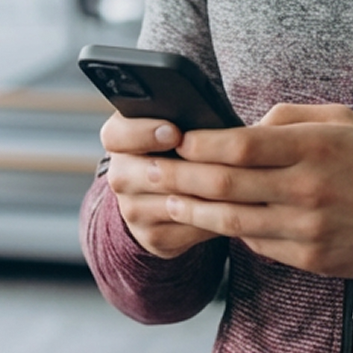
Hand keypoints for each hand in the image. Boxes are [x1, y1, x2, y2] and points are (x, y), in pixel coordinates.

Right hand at [100, 114, 223, 258]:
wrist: (171, 189)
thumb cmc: (183, 143)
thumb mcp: (177, 122)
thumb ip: (185, 116)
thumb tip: (212, 117)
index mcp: (120, 139)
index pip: (116, 135)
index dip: (142, 133)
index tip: (174, 132)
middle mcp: (119, 175)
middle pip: (140, 175)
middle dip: (179, 170)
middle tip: (213, 163)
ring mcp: (132, 209)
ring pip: (167, 205)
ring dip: (202, 197)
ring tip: (236, 185)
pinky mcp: (151, 236)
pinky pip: (183, 231)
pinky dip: (210, 221)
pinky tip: (234, 209)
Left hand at [134, 103, 352, 277]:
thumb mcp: (339, 120)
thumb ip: (286, 118)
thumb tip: (237, 127)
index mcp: (316, 147)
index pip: (241, 146)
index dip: (201, 143)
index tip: (177, 138)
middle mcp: (310, 190)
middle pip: (226, 184)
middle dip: (180, 176)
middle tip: (151, 169)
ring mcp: (308, 229)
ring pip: (231, 220)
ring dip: (191, 209)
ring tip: (164, 197)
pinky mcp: (309, 258)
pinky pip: (254, 243)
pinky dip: (228, 229)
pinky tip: (207, 217)